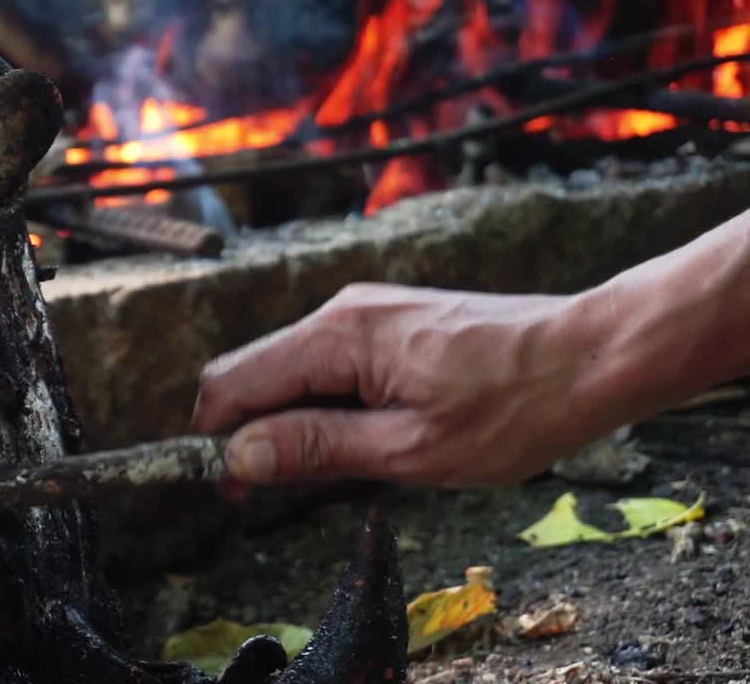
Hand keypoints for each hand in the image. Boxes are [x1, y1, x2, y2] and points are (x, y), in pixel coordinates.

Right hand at [191, 283, 622, 488]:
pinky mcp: (387, 324)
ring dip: (284, 421)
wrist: (592, 354)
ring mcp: (364, 313)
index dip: (214, 438)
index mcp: (337, 337)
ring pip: (288, 369)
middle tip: (264, 494)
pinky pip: (326, 364)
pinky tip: (352, 439)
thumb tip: (238, 455)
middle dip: (244, 432)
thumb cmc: (514, 407)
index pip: (234, 382)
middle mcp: (340, 312)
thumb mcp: (410, 448)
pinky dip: (318, 404)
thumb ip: (317, 447)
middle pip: (253, 371)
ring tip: (321, 473)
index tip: (225, 490)